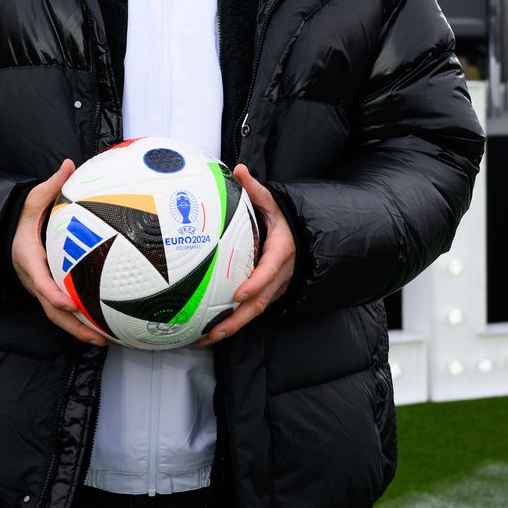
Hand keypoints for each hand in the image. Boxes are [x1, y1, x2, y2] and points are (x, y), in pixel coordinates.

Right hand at [12, 160, 106, 345]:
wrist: (8, 234)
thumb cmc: (23, 217)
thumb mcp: (33, 200)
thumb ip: (50, 186)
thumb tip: (68, 163)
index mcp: (28, 258)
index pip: (39, 280)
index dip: (53, 294)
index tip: (69, 304)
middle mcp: (32, 279)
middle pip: (50, 309)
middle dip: (72, 325)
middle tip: (97, 335)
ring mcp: (39, 289)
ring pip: (57, 316)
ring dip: (79, 330)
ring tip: (105, 340)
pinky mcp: (47, 293)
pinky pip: (62, 312)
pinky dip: (79, 322)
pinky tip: (102, 328)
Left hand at [197, 165, 295, 345]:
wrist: (302, 238)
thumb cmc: (284, 220)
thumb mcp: (274, 203)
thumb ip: (255, 189)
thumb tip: (239, 170)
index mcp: (281, 252)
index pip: (269, 271)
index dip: (255, 283)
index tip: (239, 292)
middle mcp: (279, 276)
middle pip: (259, 302)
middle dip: (237, 319)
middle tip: (214, 330)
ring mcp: (274, 289)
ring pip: (254, 312)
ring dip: (230, 328)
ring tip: (205, 338)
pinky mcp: (267, 295)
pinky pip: (250, 312)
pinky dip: (232, 324)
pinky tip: (208, 332)